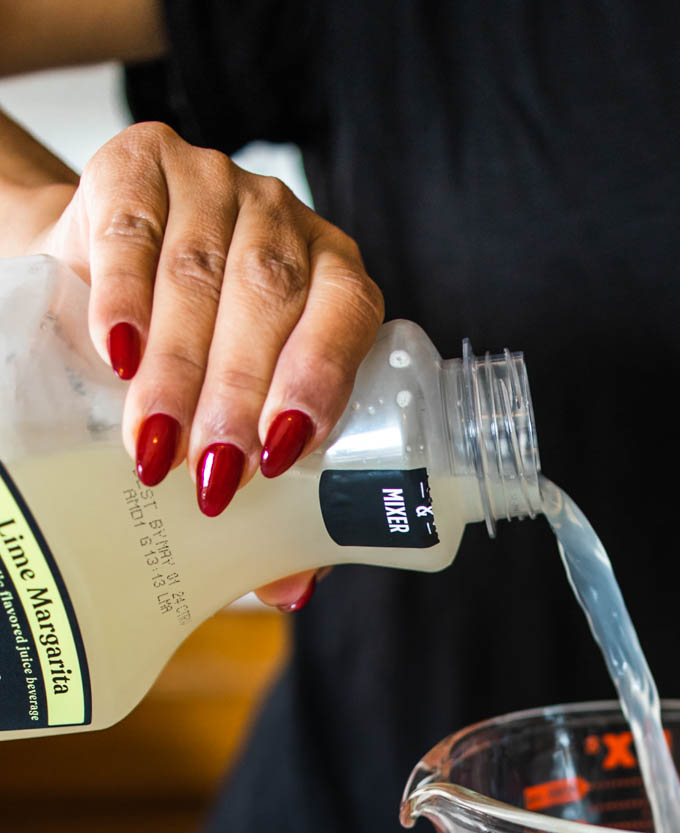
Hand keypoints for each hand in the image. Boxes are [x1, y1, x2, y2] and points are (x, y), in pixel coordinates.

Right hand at [33, 121, 383, 607]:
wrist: (99, 274)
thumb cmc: (196, 363)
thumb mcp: (239, 420)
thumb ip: (277, 499)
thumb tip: (293, 587)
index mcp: (337, 279)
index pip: (344, 316)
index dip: (317, 380)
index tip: (280, 454)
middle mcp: (286, 220)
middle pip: (268, 298)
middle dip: (238, 393)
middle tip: (210, 473)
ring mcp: (215, 182)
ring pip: (201, 271)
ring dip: (179, 364)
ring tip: (154, 442)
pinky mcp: (141, 162)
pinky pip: (134, 228)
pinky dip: (124, 294)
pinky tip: (116, 350)